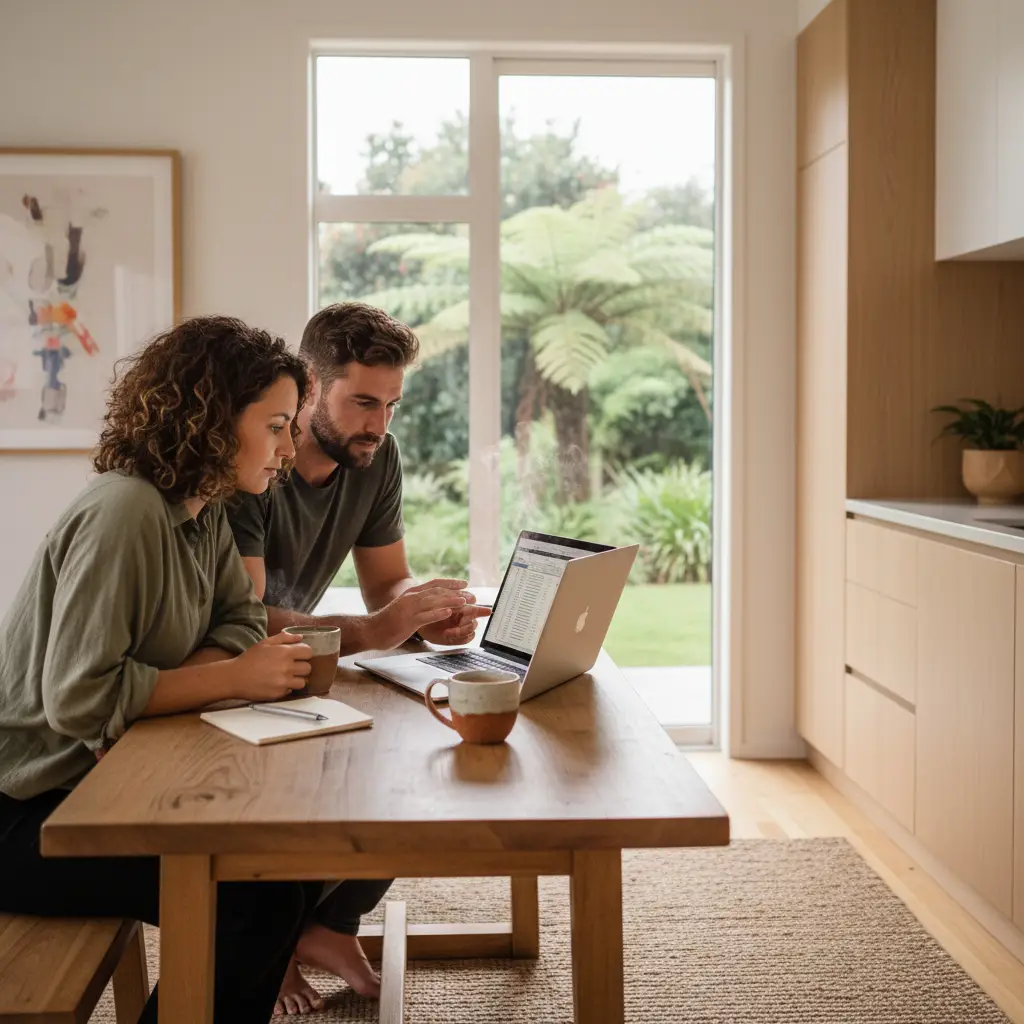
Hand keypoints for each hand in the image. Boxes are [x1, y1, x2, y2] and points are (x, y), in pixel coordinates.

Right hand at [230, 632, 311, 700]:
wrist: (235, 677)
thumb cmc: (250, 658)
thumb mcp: (265, 643)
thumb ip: (284, 638)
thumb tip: (300, 638)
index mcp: (285, 652)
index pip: (308, 652)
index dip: (304, 653)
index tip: (298, 655)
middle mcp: (287, 667)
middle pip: (308, 668)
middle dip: (301, 666)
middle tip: (291, 666)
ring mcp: (284, 682)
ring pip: (303, 682)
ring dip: (296, 679)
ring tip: (286, 677)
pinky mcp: (279, 693)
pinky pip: (291, 691)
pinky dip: (286, 687)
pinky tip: (277, 683)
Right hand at [365, 579, 479, 650]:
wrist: (370, 630)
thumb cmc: (389, 621)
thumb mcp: (405, 607)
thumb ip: (418, 603)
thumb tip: (432, 601)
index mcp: (411, 593)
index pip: (434, 584)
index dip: (450, 583)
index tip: (465, 583)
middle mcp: (411, 598)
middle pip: (437, 591)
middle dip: (455, 592)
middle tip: (471, 595)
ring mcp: (409, 609)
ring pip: (433, 601)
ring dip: (450, 600)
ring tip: (464, 601)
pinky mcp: (407, 621)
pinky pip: (424, 616)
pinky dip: (436, 613)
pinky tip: (447, 613)